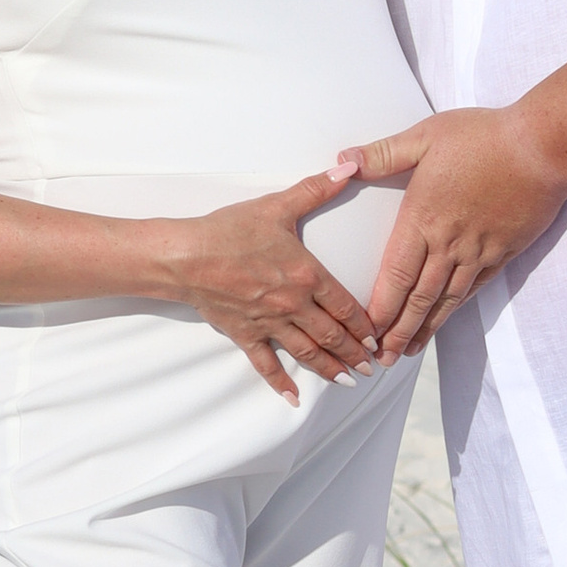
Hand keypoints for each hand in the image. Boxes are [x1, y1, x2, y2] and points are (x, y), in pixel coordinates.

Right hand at [167, 167, 381, 402]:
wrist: (186, 256)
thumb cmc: (230, 231)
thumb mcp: (277, 206)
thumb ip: (315, 189)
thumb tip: (347, 169)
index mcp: (307, 275)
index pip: (346, 306)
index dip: (366, 325)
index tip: (379, 337)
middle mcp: (293, 304)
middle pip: (333, 335)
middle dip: (356, 353)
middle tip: (373, 367)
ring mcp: (269, 323)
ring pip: (308, 352)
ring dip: (331, 368)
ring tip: (349, 381)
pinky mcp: (245, 333)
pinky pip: (266, 363)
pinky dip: (280, 382)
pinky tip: (293, 398)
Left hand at [340, 111, 566, 357]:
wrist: (544, 148)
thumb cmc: (485, 136)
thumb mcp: (426, 135)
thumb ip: (384, 154)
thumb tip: (343, 162)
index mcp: (423, 218)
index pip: (394, 275)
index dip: (379, 308)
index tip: (365, 331)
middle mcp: (449, 243)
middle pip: (418, 298)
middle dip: (398, 331)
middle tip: (382, 359)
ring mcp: (478, 251)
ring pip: (446, 300)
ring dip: (426, 328)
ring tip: (409, 351)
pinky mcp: (503, 252)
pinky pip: (475, 288)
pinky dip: (457, 309)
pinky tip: (446, 318)